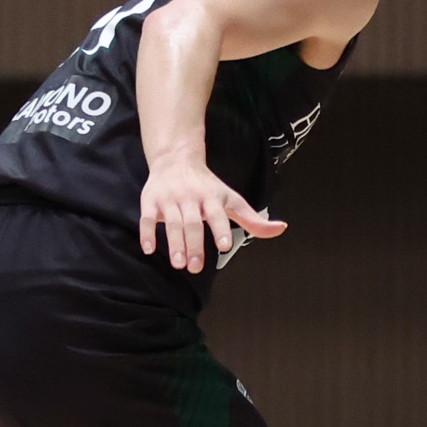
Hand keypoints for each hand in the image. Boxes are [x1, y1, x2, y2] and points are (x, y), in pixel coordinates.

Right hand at [138, 160, 285, 272]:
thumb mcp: (231, 199)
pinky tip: (149, 250)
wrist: (176, 160)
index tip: (224, 246)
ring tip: (178, 263)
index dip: (220, 229)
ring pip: (171, 222)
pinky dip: (147, 234)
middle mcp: (191, 198)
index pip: (217, 214)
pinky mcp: (151, 201)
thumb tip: (280, 229)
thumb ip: (253, 219)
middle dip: (194, 245)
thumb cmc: (208, 186)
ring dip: (174, 243)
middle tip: (195, 267)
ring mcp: (170, 199)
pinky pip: (146, 218)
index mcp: (212, 198)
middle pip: (193, 223)